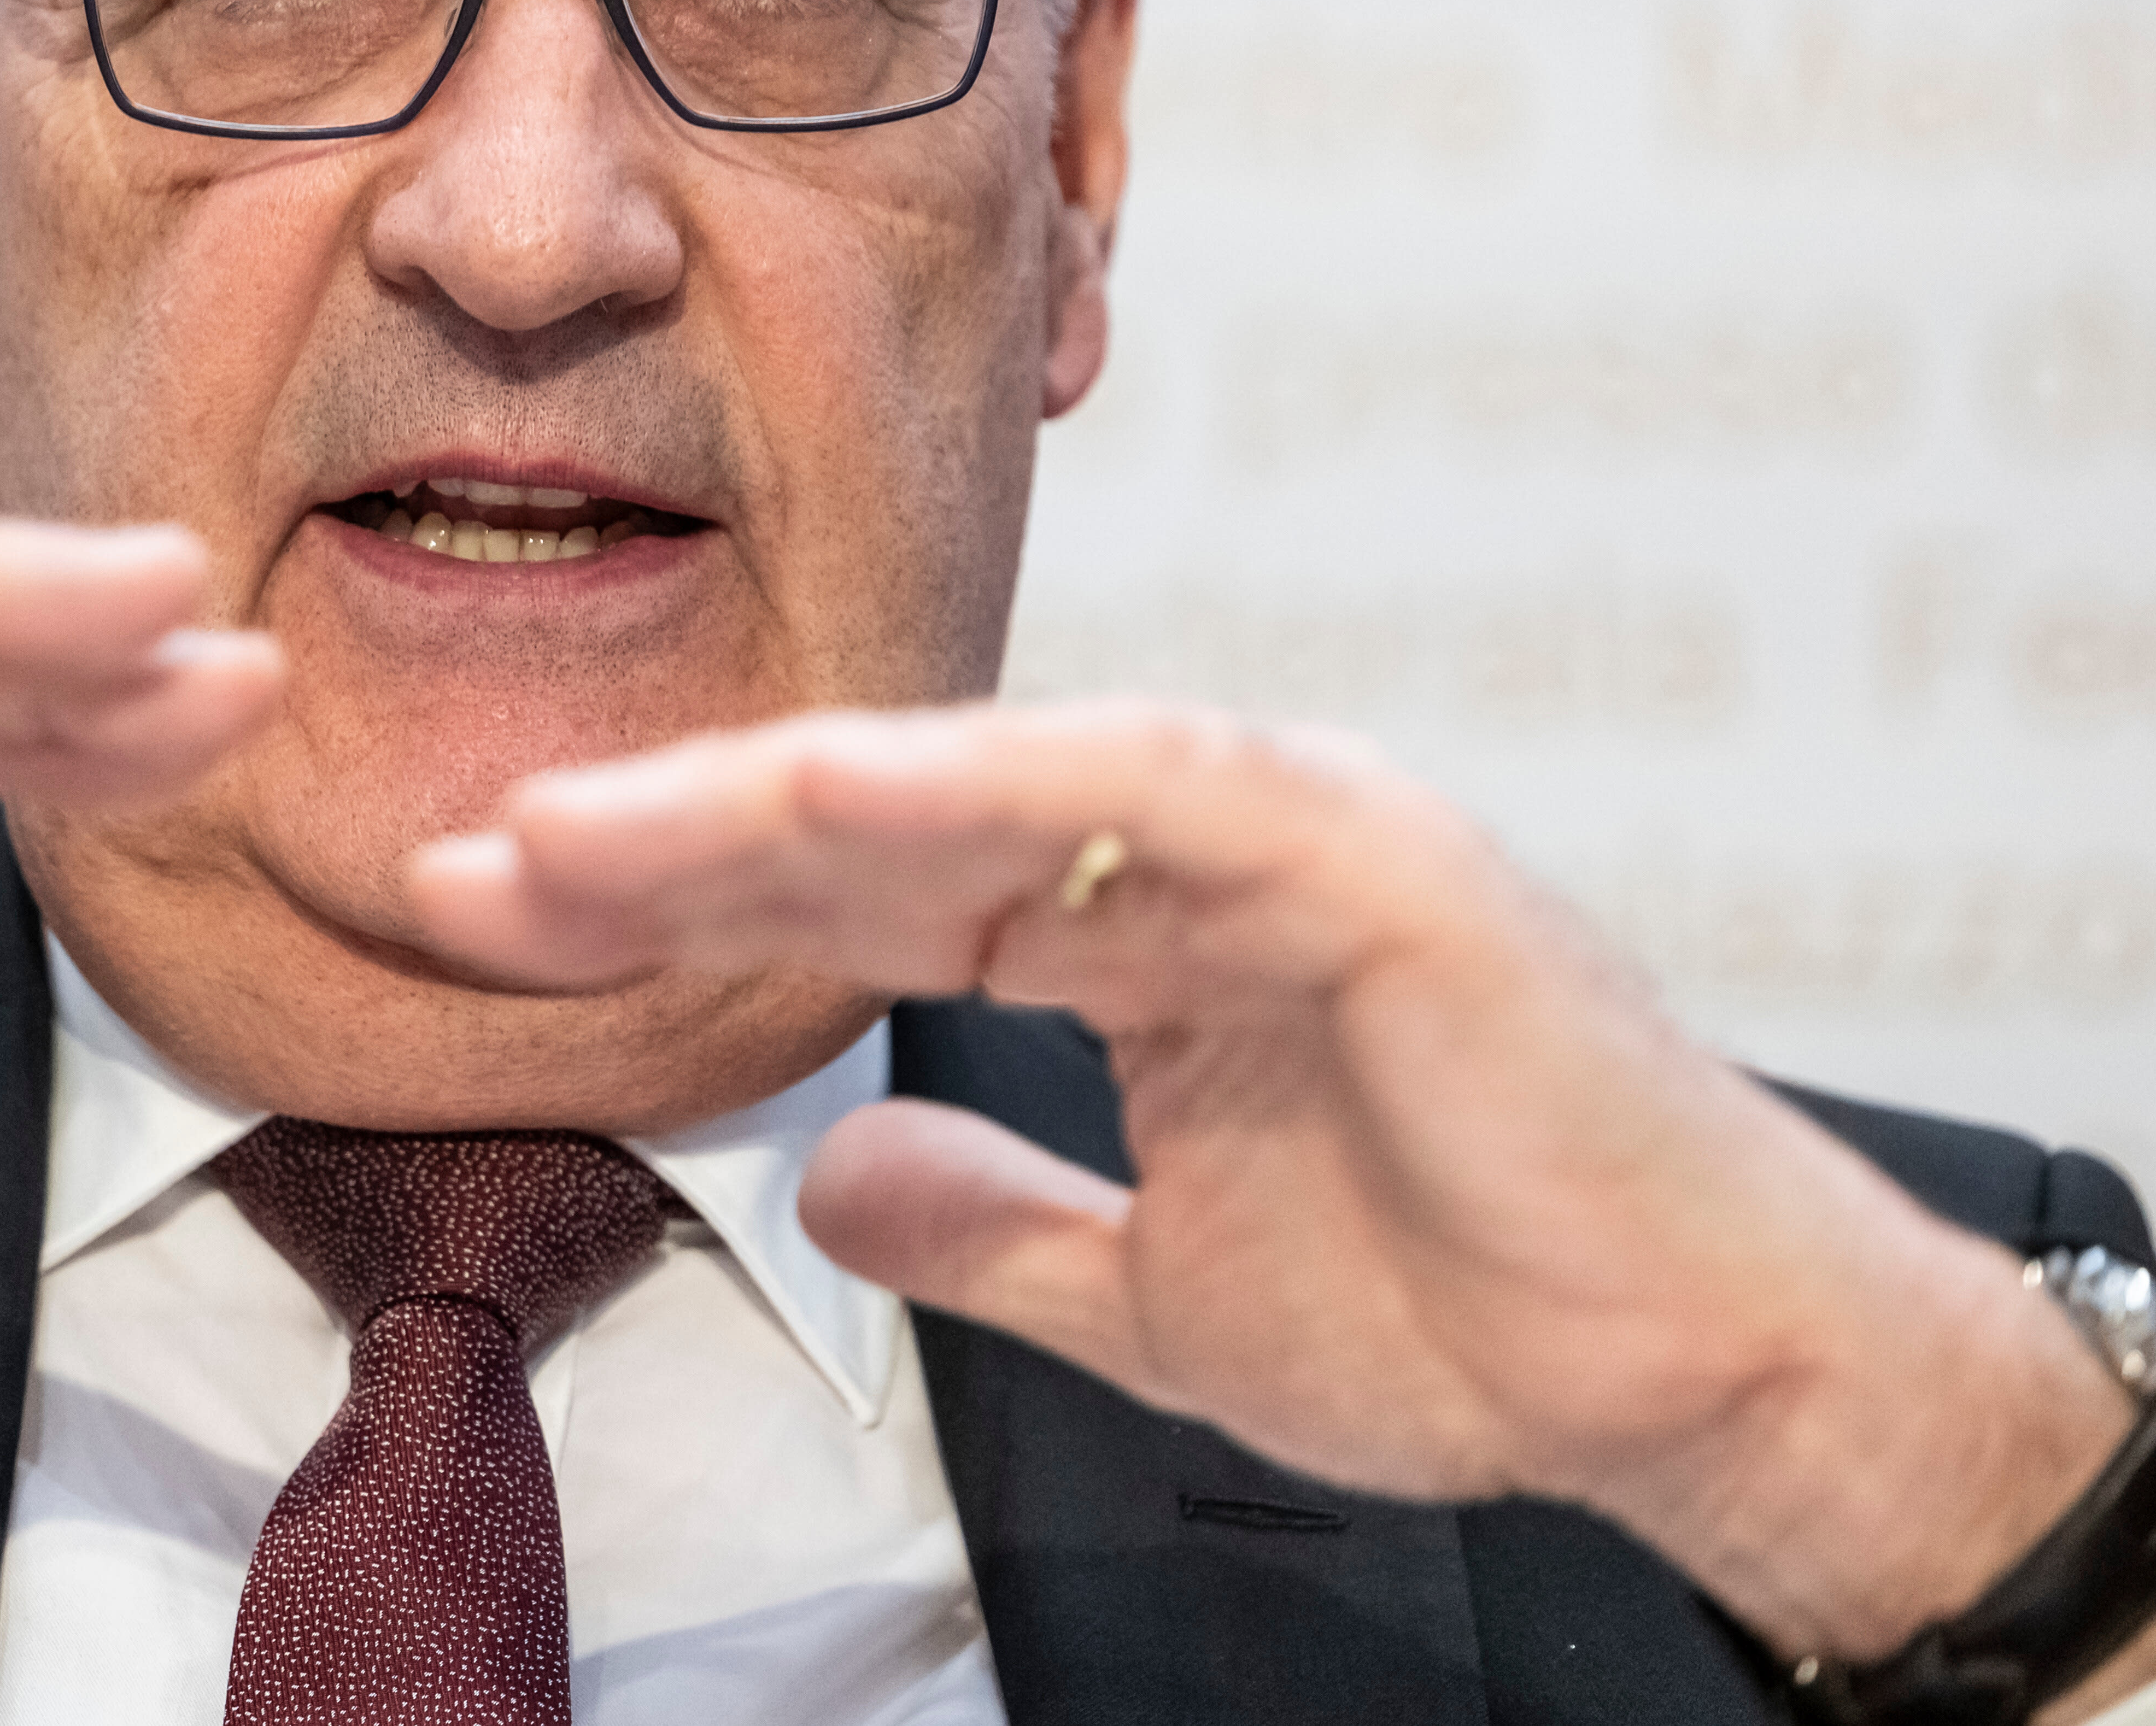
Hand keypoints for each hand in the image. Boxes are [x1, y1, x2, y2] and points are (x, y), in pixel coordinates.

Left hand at [407, 701, 2155, 1689]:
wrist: (1694, 1375)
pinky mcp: (1366, 854)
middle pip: (877, 816)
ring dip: (766, 803)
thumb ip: (999, 1226)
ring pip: (976, 779)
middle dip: (660, 841)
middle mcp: (1189, 845)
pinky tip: (820, 801)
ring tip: (573, 836)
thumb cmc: (1472, 1310)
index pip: (855, 890)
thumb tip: (838, 1176)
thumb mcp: (1161, 1296)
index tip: (486, 911)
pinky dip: (981, 786)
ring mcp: (1280, 828)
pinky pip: (1141, 794)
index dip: (669, 897)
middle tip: (461, 860)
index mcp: (1138, 928)